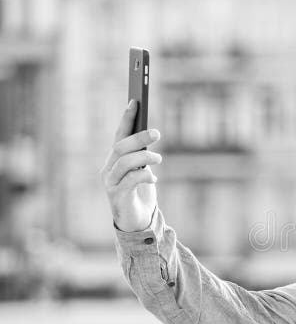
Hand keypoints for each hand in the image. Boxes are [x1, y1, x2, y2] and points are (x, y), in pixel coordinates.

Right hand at [100, 100, 162, 231]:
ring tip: (159, 158)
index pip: (119, 135)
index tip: (135, 101)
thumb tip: (150, 134)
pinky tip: (153, 178)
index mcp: (114, 160)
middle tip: (157, 133)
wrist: (137, 222)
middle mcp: (109, 169)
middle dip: (139, 137)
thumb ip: (142, 155)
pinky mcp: (117, 197)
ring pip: (124, 162)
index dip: (126, 118)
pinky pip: (130, 180)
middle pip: (120, 147)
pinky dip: (144, 175)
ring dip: (144, 157)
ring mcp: (111, 183)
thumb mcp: (143, 170)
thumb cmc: (141, 193)